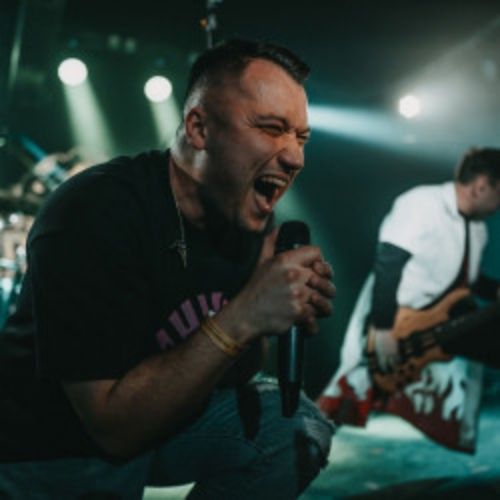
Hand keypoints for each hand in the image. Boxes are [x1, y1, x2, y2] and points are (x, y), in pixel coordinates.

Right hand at [217, 231, 334, 342]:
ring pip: (325, 299)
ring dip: (322, 305)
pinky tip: (307, 321)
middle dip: (325, 286)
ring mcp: (297, 294)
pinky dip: (313, 322)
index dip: (320, 261)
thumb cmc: (254, 290)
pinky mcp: (298, 312)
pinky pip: (316, 316)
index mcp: (286, 260)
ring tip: (316, 307)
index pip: (316, 252)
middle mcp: (293, 275)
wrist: (245, 315)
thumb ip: (271, 243)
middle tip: (320, 292)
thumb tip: (277, 227)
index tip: (317, 269)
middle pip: (325, 277)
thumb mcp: (261, 261)